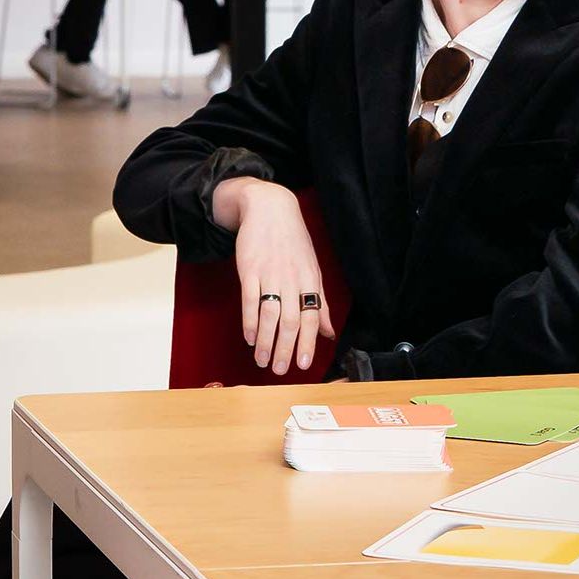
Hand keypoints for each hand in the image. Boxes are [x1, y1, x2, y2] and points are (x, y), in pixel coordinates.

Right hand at [212, 179, 334, 374]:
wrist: (270, 209)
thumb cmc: (293, 242)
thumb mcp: (312, 269)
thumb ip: (320, 302)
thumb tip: (329, 333)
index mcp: (310, 281)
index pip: (312, 318)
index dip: (308, 343)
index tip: (303, 365)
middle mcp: (292, 279)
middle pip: (290, 321)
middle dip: (285, 348)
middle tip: (280, 370)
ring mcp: (270, 274)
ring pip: (269, 314)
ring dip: (266, 341)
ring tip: (262, 360)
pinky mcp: (249, 269)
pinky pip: (250, 299)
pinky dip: (250, 321)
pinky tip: (249, 337)